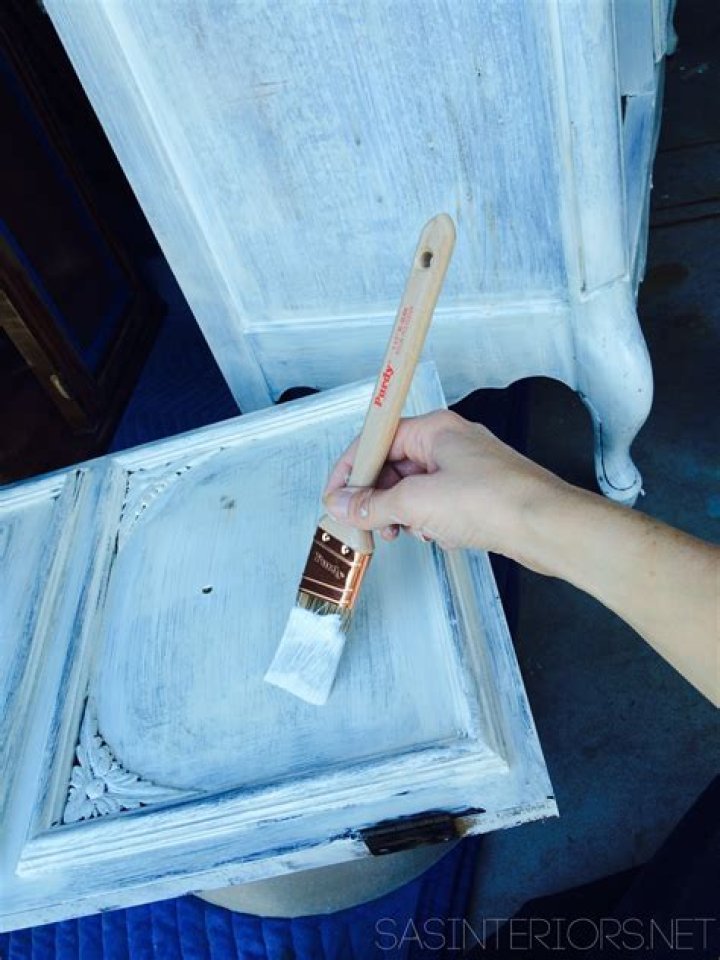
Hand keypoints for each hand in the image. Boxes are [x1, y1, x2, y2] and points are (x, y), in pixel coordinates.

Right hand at [322, 409, 566, 560]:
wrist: (546, 527)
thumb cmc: (494, 500)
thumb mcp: (417, 502)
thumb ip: (373, 504)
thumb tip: (343, 506)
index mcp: (434, 429)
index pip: (377, 439)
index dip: (351, 469)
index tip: (335, 497)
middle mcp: (450, 443)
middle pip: (394, 466)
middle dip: (377, 497)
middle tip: (364, 524)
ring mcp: (466, 469)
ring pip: (415, 489)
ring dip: (404, 513)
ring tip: (404, 532)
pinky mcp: (479, 496)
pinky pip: (438, 505)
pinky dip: (430, 522)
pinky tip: (438, 536)